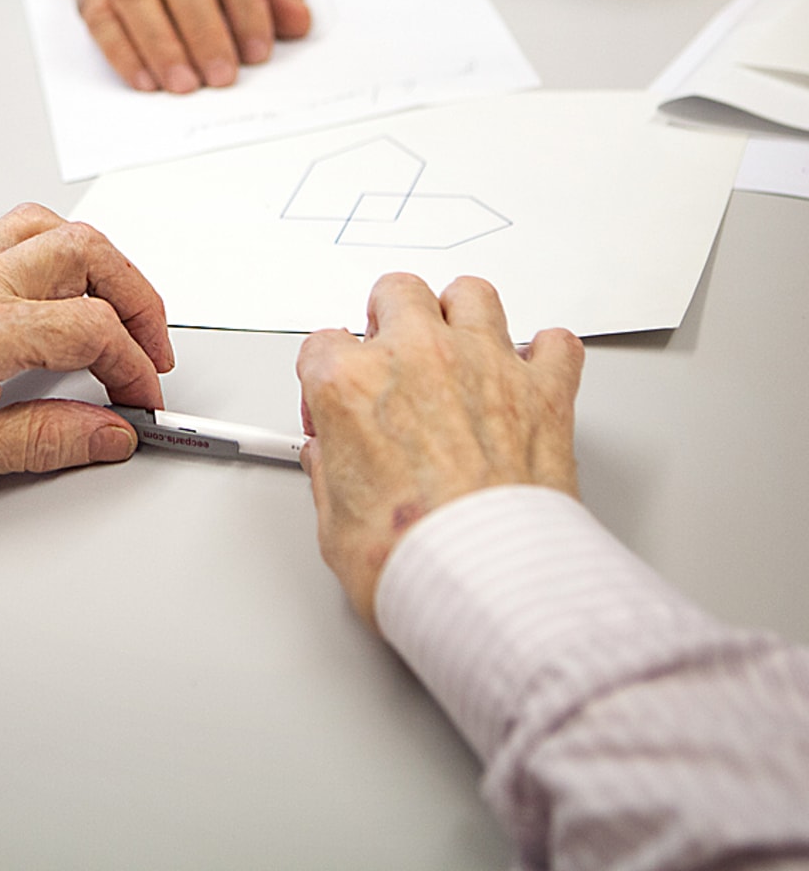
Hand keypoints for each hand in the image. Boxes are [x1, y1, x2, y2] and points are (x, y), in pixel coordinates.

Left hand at [0, 204, 173, 525]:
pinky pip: (15, 238)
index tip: (142, 403)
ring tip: (120, 316)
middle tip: (152, 351)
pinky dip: (60, 257)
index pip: (88, 327)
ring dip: (102, 267)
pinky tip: (66, 297)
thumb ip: (43, 440)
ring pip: (51, 231)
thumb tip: (109, 431)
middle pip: (85, 253)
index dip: (133, 365)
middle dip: (137, 299)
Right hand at [296, 274, 583, 623]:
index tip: (335, 405)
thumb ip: (330, 475)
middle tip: (392, 352)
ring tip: (458, 346)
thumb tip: (335, 465)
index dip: (325, 377)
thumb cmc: (412, 559)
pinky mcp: (543, 389)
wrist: (489, 584)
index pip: (322, 344)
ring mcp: (484, 364)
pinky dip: (544, 355)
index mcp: (350, 384)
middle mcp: (417, 357)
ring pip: (472, 294)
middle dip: (389, 318)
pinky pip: (555, 343)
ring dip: (460, 315)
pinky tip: (530, 375)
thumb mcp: (333, 525)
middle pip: (397, 292)